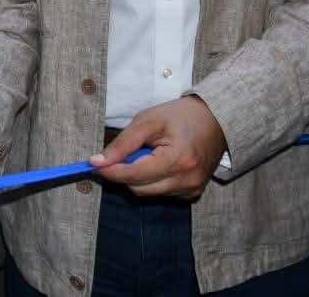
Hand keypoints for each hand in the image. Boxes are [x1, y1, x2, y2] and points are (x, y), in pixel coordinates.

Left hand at [90, 96, 225, 198]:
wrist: (215, 119)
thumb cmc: (180, 116)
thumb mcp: (148, 121)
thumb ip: (123, 143)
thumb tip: (98, 162)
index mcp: (178, 161)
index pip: (134, 175)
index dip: (110, 170)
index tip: (93, 164)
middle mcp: (187, 181)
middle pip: (138, 188)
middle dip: (125, 172)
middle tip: (124, 152)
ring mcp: (191, 190)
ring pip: (148, 193)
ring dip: (138, 177)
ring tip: (147, 153)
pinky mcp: (193, 193)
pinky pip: (161, 193)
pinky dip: (152, 180)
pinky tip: (159, 162)